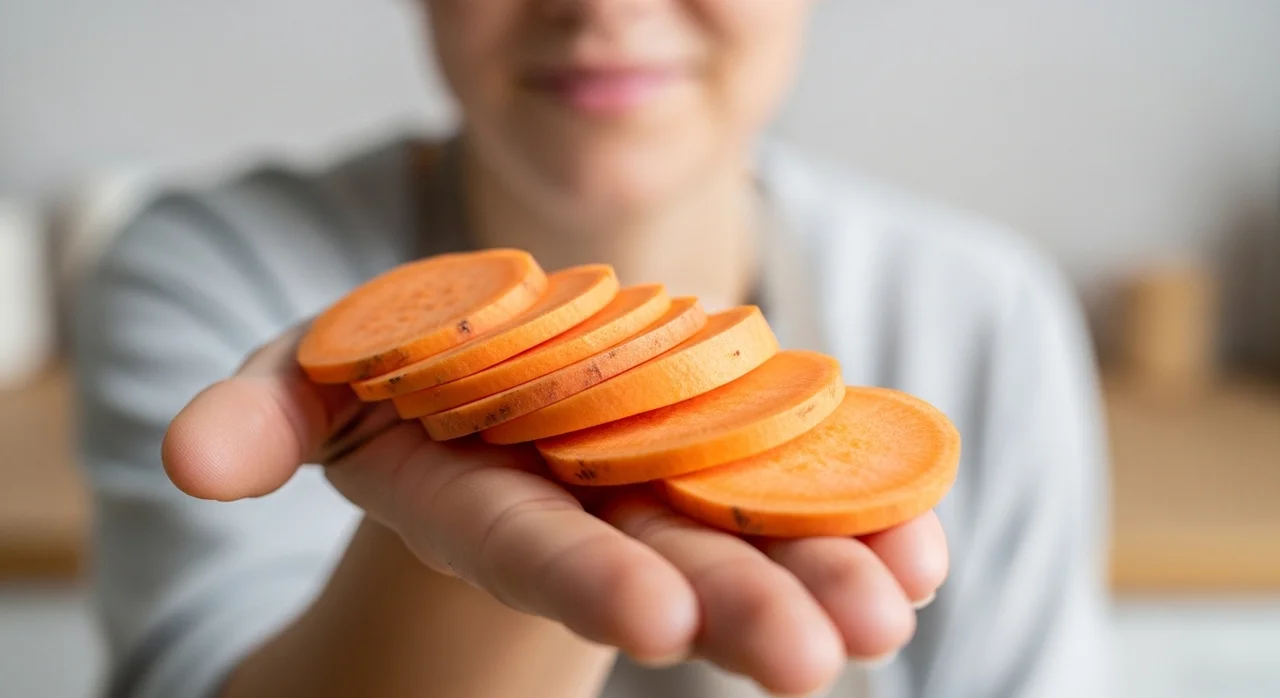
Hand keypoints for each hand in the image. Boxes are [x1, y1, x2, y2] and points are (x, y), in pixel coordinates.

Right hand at [163, 326, 948, 695]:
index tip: (651, 618)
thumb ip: (267, 411)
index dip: (580, 577)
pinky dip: (864, 510)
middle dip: (737, 605)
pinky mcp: (730, 448)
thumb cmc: (401, 373)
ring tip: (894, 609)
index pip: (530, 543)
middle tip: (816, 659)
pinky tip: (921, 543)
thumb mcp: (321, 370)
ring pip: (750, 530)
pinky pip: (802, 479)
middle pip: (663, 556)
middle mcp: (589, 502)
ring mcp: (669, 480)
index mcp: (489, 492)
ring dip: (826, 568)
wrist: (501, 374)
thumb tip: (193, 458)